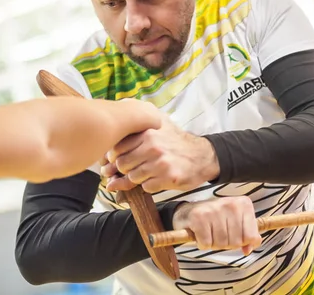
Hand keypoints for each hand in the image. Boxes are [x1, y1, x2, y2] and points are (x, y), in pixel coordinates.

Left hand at [102, 115, 219, 192]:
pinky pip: (146, 188)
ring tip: (146, 172)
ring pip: (133, 177)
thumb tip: (110, 138)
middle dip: (123, 170)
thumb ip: (135, 126)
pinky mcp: (168, 178)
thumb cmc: (175, 142)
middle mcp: (153, 146)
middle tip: (131, 168)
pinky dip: (148, 186)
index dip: (113, 157)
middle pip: (122, 165)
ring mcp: (161, 163)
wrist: (202, 156)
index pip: (116, 148)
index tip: (117, 160)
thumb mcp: (157, 124)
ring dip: (136, 178)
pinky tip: (156, 178)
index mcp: (147, 132)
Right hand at [172, 196, 261, 254]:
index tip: (233, 234)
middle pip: (236, 242)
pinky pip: (206, 244)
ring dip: (213, 244)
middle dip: (226, 244)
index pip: (251, 237)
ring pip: (221, 244)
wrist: (188, 211)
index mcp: (243, 204)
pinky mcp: (199, 217)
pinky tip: (200, 233)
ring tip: (209, 233)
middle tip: (217, 233)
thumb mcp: (236, 223)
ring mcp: (214, 209)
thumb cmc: (215, 218)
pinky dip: (202, 244)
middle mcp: (230, 204)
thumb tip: (248, 250)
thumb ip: (247, 236)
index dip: (242, 242)